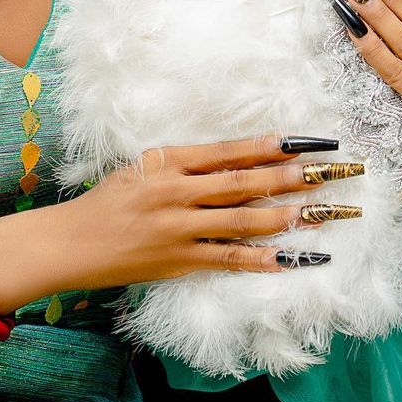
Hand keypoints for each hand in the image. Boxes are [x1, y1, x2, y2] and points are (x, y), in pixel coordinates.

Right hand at [68, 132, 366, 288]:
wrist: (73, 241)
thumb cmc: (108, 201)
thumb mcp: (142, 169)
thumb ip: (185, 165)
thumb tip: (234, 161)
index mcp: (168, 162)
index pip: (229, 151)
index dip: (270, 146)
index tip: (305, 140)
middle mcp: (177, 191)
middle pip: (244, 182)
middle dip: (290, 176)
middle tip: (329, 171)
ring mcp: (179, 228)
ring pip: (242, 219)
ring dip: (284, 215)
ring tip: (319, 211)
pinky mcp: (179, 260)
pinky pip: (229, 259)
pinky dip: (262, 258)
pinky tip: (292, 257)